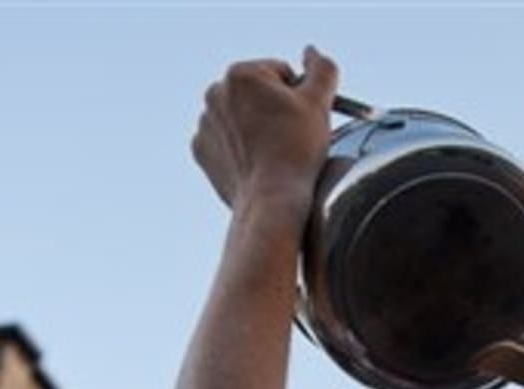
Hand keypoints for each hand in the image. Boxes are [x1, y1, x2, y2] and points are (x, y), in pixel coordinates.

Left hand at [192, 47, 339, 227]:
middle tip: (291, 138)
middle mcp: (214, 92)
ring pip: (242, 118)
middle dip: (274, 111)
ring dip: (257, 129)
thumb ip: (322, 69)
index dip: (299, 98)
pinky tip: (256, 163)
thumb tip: (311, 52)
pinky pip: (225, 142)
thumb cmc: (296, 151)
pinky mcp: (201, 150)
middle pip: (258, 94)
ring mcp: (204, 123)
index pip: (281, 74)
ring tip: (274, 153)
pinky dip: (240, 149)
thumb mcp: (319, 103)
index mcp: (241, 73)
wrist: (271, 200)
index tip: (302, 121)